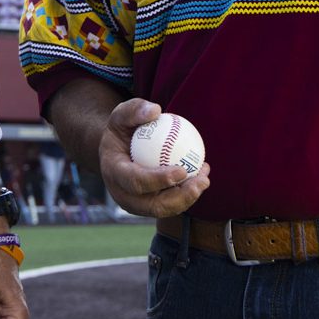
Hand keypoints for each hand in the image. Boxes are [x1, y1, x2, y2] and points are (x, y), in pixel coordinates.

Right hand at [98, 98, 210, 217]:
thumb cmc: (121, 128)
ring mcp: (136, 205)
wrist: (116, 149)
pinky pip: (170, 203)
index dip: (159, 180)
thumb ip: (135, 110)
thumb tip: (156, 111)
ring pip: (165, 209)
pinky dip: (187, 193)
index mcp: (113, 173)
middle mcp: (123, 195)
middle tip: (200, 181)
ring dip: (188, 197)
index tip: (181, 170)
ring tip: (205, 179)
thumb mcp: (122, 113)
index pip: (136, 182)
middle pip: (154, 206)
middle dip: (180, 198)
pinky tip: (202, 175)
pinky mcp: (149, 206)